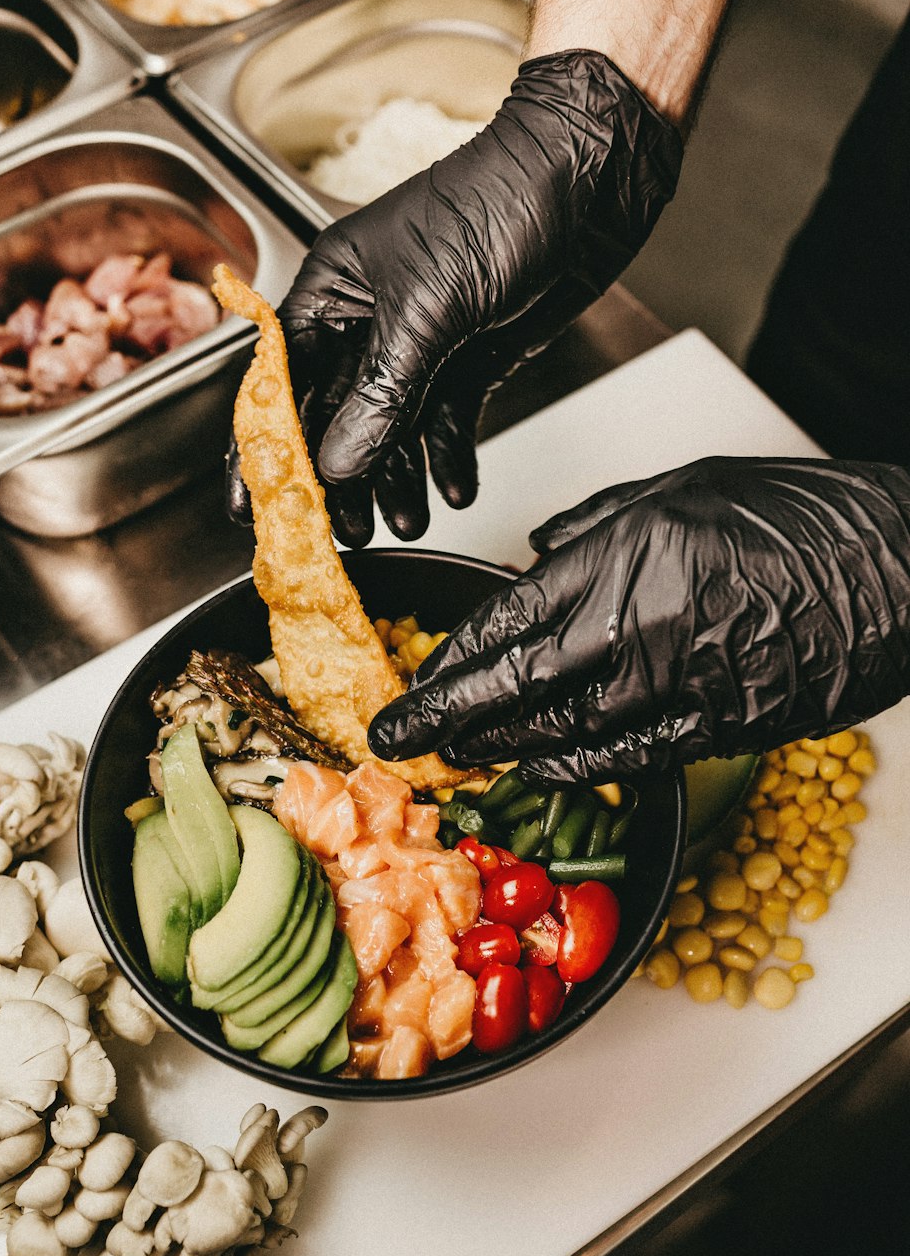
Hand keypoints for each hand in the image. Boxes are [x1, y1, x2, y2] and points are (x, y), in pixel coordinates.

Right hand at [242, 49, 680, 547]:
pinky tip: (456, 491)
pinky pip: (446, 422)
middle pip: (334, 417)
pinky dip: (449, 458)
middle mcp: (368, 320)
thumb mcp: (429, 308)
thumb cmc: (499, 202)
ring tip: (407, 522)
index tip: (254, 505)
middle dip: (339, 478)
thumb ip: (382, 393)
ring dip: (397, 479)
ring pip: (390, 429)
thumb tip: (338, 463)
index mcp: (334, 289)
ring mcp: (419, 343)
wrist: (589, 177)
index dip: (265, 447)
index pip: (280, 380)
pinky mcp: (467, 359)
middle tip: (344, 532)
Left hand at [368, 457, 909, 778]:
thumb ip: (596, 525)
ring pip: (560, 733)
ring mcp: (674, 686)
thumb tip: (537, 554)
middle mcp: (634, 629)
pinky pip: (624, 758)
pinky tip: (540, 767)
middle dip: (446, 722)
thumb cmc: (801, 515)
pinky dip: (574, 766)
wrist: (902, 567)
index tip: (408, 692)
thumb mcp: (682, 487)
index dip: (447, 668)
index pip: (503, 625)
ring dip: (500, 748)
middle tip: (396, 744)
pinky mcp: (716, 727)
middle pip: (512, 690)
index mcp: (619, 558)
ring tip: (459, 756)